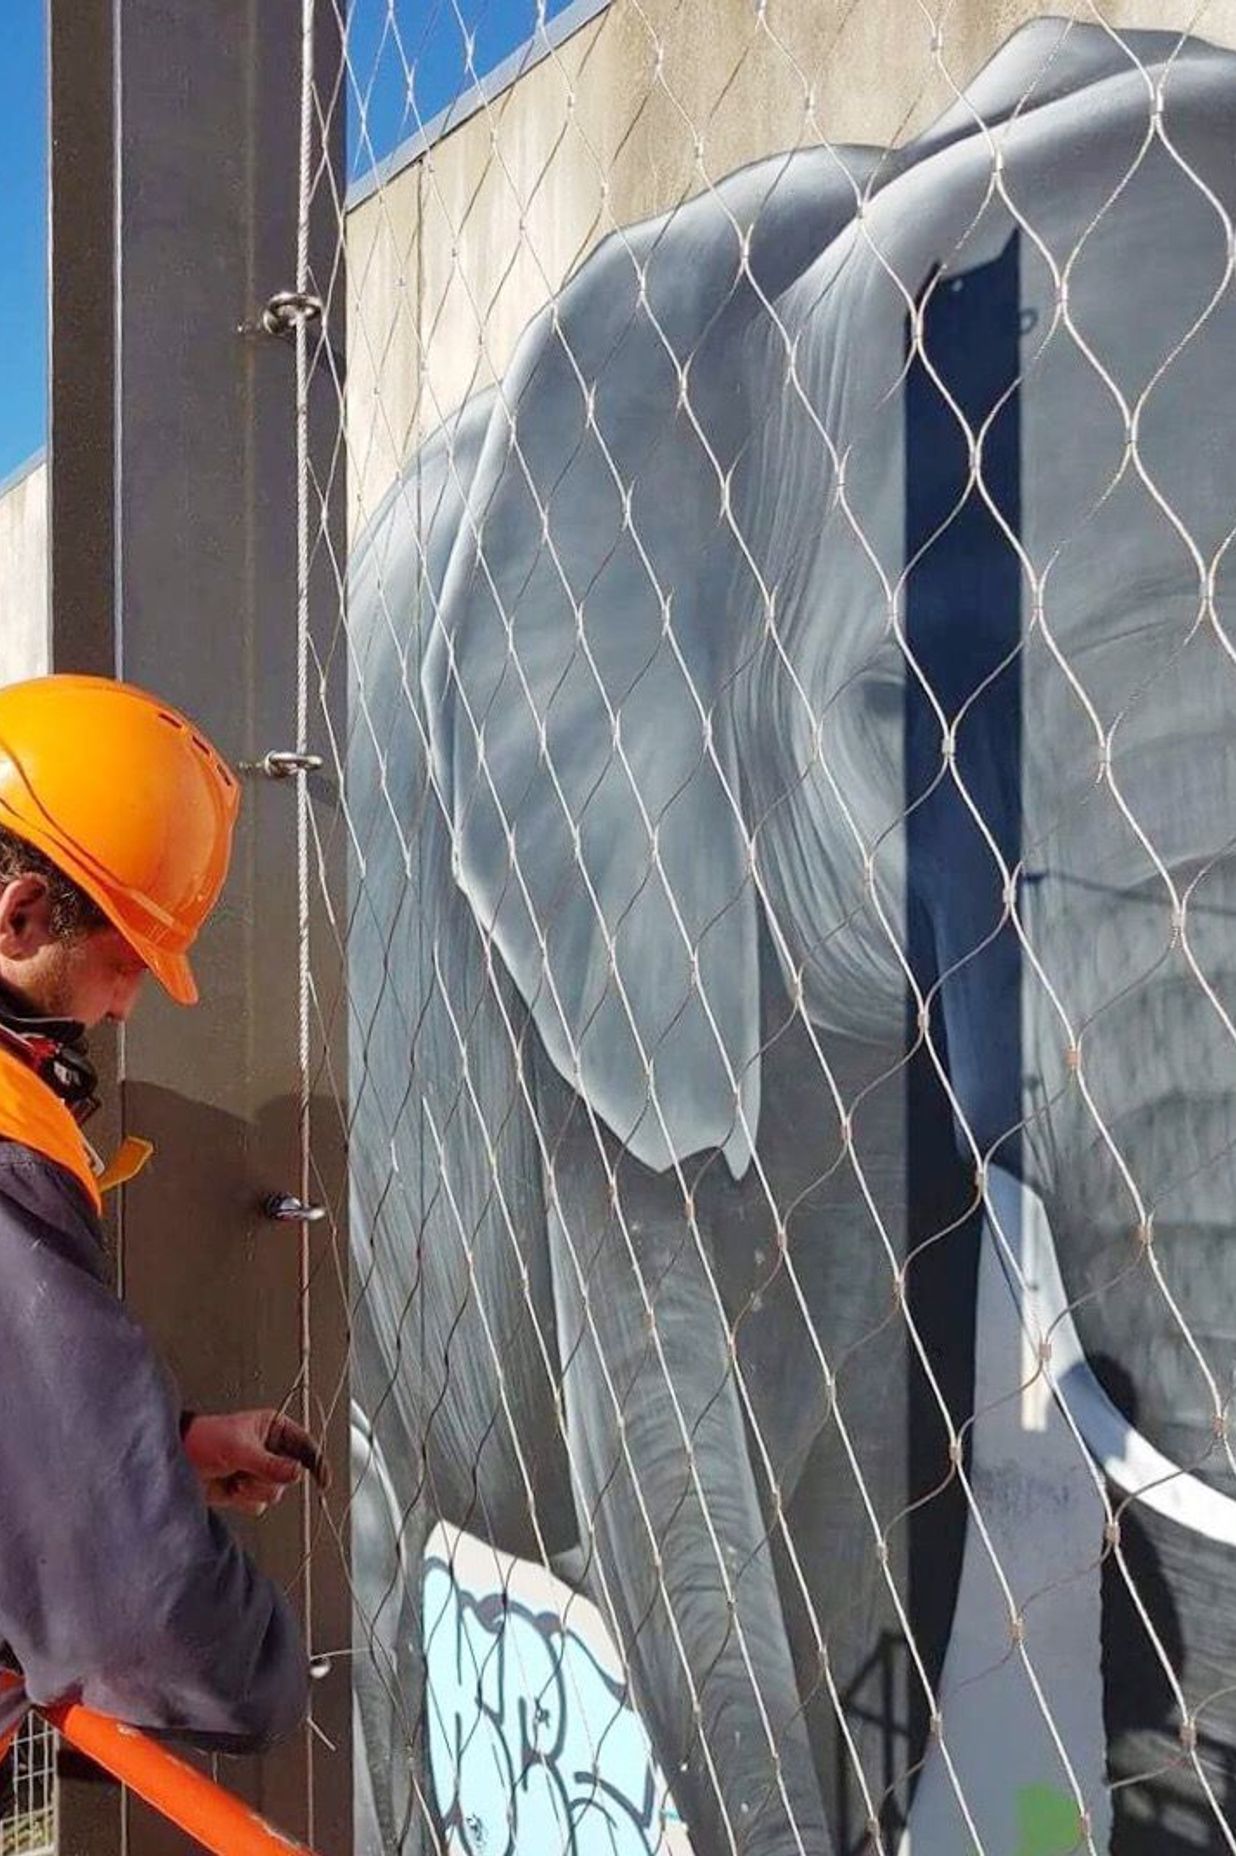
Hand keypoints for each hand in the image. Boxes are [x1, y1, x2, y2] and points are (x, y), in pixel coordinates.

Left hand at [181, 1409, 329, 1515]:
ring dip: (253, 1489)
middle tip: (251, 1470)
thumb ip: (270, 1463)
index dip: (316, 1461)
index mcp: (273, 1428)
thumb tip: (296, 1473)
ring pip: (275, 1492)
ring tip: (235, 1477)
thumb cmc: (203, 1439)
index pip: (304, 1445)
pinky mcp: (246, 1490)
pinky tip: (230, 1487)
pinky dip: (244, 1500)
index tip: (322, 1479)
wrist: (178, 1461)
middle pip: (290, 1475)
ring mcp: (258, 1471)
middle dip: (269, 1477)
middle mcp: (269, 1450)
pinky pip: (258, 1505)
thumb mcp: (240, 1448)